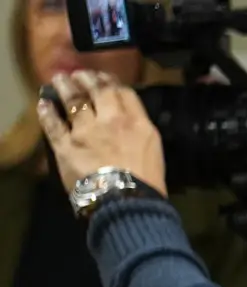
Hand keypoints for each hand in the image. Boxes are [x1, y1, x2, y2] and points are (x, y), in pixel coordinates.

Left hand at [36, 71, 166, 197]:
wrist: (128, 203)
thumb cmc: (148, 184)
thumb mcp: (154, 151)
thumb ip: (140, 132)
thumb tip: (131, 124)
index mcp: (137, 123)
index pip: (123, 92)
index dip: (112, 81)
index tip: (105, 78)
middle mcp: (111, 120)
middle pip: (97, 90)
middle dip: (87, 79)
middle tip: (79, 74)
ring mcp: (86, 131)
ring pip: (73, 100)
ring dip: (65, 87)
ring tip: (59, 79)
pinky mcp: (66, 144)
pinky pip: (53, 124)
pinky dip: (47, 112)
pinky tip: (44, 104)